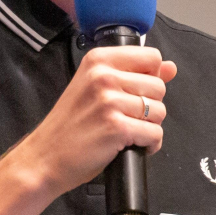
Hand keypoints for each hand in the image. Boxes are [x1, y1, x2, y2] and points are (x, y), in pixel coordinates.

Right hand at [17, 46, 177, 194]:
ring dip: (150, 127)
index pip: (152, 57)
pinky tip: (131, 146)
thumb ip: (135, 75)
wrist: (45, 157)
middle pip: (159, 86)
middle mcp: (104, 76)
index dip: (151, 78)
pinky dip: (149, 145)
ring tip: (128, 132)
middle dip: (151, 107)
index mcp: (99, 60)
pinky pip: (155, 134)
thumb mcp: (96, 89)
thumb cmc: (70, 126)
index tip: (135, 93)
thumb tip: (170, 67)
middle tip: (127, 118)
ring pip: (160, 111)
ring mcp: (110, 101)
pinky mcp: (116, 127)